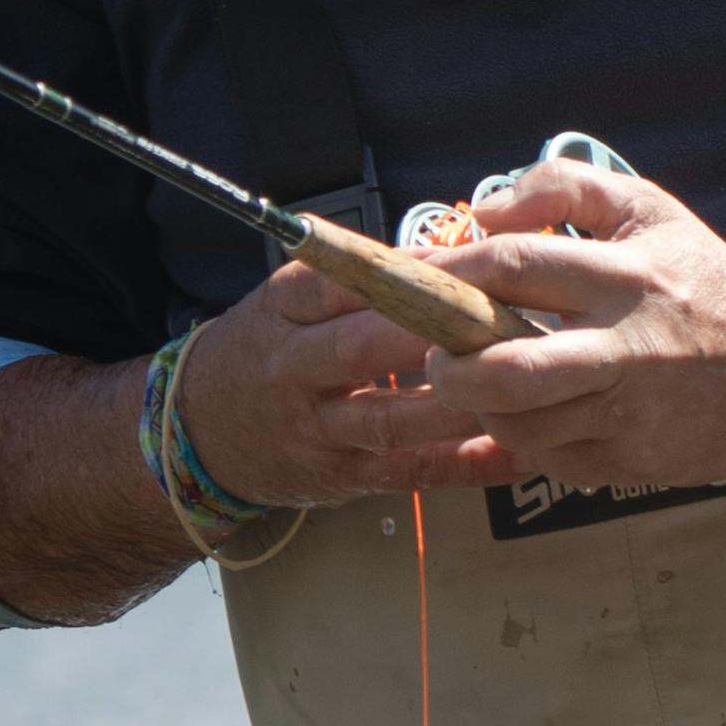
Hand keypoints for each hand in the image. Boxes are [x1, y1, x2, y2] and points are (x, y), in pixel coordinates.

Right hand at [166, 241, 515, 522]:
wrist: (200, 430)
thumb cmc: (268, 348)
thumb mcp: (291, 298)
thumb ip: (360, 276)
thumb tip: (455, 249)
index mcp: (285, 307)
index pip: (341, 280)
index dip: (407, 273)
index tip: (468, 262)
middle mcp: (295, 366)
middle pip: (364, 346)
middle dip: (436, 334)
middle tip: (505, 321)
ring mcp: (318, 428)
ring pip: (393, 417)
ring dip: (462, 404)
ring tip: (525, 386)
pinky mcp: (343, 476)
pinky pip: (413, 471)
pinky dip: (469, 463)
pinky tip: (520, 451)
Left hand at [429, 148, 725, 503]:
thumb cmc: (702, 281)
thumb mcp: (648, 208)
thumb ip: (564, 189)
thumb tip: (487, 213)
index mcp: (627, 275)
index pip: (514, 267)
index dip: (447, 272)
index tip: (409, 277)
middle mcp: (628, 347)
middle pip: (509, 371)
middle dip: (450, 367)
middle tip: (436, 357)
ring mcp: (629, 412)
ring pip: (521, 425)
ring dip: (482, 406)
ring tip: (480, 382)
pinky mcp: (632, 460)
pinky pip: (551, 459)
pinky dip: (524, 439)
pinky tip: (530, 413)